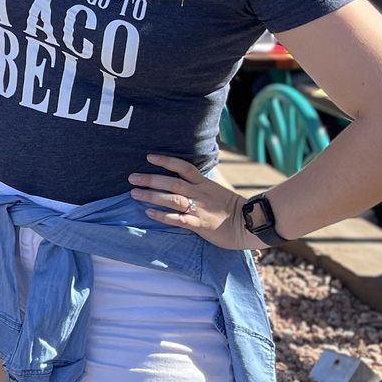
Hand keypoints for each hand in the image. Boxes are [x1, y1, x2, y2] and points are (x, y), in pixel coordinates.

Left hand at [129, 154, 258, 250]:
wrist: (250, 224)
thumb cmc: (230, 207)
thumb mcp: (215, 189)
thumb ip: (199, 183)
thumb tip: (182, 175)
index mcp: (204, 183)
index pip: (184, 167)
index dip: (166, 161)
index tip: (149, 157)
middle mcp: (199, 194)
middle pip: (172, 183)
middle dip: (150, 179)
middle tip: (131, 177)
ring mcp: (199, 209)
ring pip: (172, 199)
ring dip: (152, 196)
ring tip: (134, 193)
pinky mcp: (199, 225)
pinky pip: (178, 219)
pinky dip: (162, 216)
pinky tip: (149, 213)